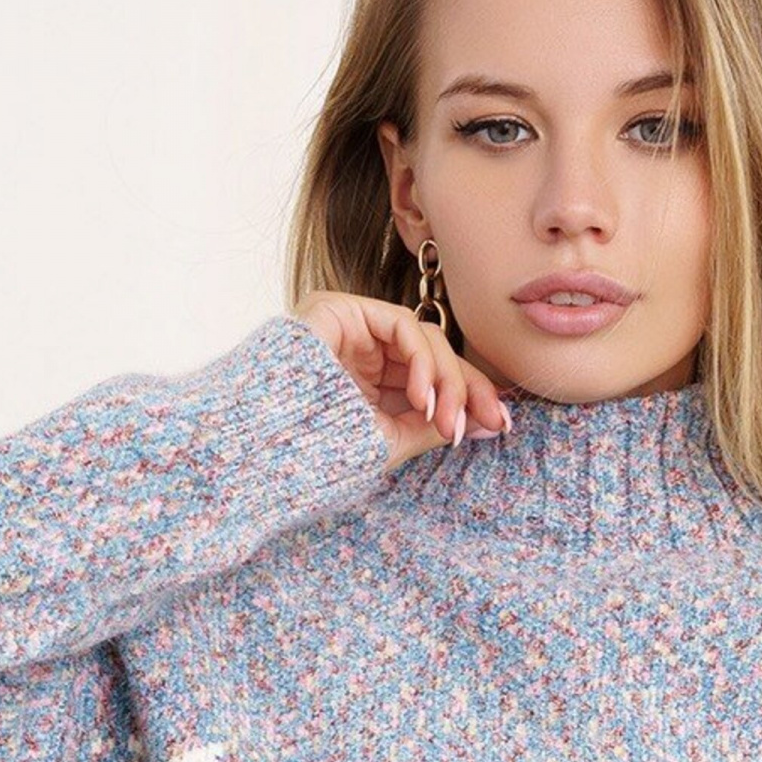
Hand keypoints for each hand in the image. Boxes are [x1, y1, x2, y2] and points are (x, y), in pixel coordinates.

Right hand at [293, 290, 512, 471]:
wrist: (262, 447)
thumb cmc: (315, 453)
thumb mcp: (387, 442)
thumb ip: (434, 426)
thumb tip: (487, 422)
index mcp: (371, 381)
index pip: (433, 378)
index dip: (470, 397)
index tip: (499, 424)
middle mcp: (363, 350)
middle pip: (436, 355)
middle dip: (469, 389)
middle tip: (488, 421)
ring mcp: (352, 327)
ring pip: (426, 339)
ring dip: (447, 381)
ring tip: (443, 420)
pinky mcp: (341, 309)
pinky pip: (402, 325)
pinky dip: (422, 360)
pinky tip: (422, 396)